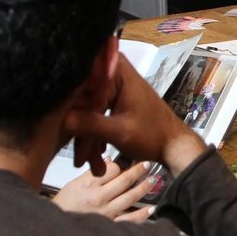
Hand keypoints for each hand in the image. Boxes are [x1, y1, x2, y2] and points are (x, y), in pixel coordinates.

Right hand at [53, 158, 153, 221]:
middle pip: (124, 181)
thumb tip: (108, 160)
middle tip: (147, 164)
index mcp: (90, 185)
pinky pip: (129, 220)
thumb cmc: (64, 205)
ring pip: (130, 198)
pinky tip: (151, 209)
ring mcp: (106, 213)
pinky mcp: (110, 226)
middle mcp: (99, 198)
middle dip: (138, 171)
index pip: (112, 170)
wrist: (56, 228)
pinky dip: (141, 215)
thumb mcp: (74, 184)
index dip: (121, 164)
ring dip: (143, 188)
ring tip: (153, 181)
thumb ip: (92, 173)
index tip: (128, 161)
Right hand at [63, 55, 207, 176]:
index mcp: (116, 70)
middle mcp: (112, 70)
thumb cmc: (152, 135)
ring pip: (88, 110)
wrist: (173, 143)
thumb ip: (91, 125)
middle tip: (80, 160)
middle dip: (82, 132)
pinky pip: (95, 112)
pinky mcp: (113, 96)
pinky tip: (96, 156)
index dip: (72, 113)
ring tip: (91, 165)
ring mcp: (112, 83)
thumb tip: (63, 120)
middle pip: (83, 100)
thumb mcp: (119, 132)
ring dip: (88, 138)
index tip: (63, 136)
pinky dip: (95, 133)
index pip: (82, 87)